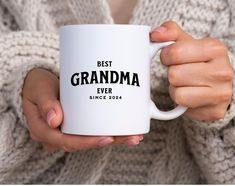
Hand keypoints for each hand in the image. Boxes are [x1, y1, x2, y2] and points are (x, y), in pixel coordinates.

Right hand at [23, 68, 142, 151]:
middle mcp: (58, 135)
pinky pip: (92, 131)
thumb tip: (55, 120)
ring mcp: (68, 131)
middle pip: (85, 143)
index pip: (68, 142)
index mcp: (45, 131)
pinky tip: (124, 129)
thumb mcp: (39, 91)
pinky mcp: (76, 124)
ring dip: (114, 138)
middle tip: (131, 137)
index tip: (108, 138)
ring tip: (134, 135)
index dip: (89, 142)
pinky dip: (109, 130)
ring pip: (91, 138)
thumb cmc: (37, 86)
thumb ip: (46, 104)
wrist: (38, 84)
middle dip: (109, 141)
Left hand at [150, 21, 233, 120]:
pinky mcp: (214, 110)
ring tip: (186, 84)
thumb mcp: (186, 43)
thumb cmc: (197, 62)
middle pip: (174, 74)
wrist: (215, 86)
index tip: (172, 58)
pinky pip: (182, 104)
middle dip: (172, 73)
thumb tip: (155, 34)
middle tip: (181, 73)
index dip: (166, 56)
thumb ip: (170, 32)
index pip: (174, 52)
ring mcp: (220, 93)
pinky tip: (189, 95)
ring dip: (175, 88)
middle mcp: (222, 71)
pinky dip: (180, 100)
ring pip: (176, 91)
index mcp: (215, 48)